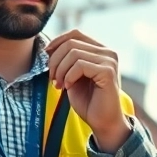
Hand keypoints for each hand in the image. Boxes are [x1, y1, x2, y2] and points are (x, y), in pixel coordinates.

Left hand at [45, 29, 128, 152]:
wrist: (103, 122)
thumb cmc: (88, 101)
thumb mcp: (72, 76)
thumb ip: (67, 60)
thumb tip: (49, 47)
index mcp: (101, 51)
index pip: (75, 34)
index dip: (57, 42)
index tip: (46, 57)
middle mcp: (108, 52)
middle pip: (71, 43)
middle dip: (55, 60)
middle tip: (53, 79)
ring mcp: (110, 61)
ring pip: (73, 53)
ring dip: (60, 70)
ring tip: (59, 85)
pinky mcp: (108, 72)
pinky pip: (80, 65)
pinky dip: (69, 76)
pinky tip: (68, 88)